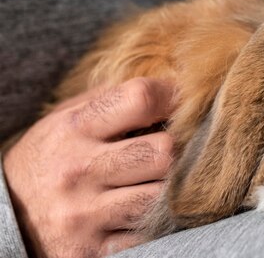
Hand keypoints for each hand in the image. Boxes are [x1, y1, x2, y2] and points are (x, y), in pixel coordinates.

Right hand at [2, 78, 175, 257]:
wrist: (5, 218)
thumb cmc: (50, 158)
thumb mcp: (65, 119)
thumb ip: (111, 99)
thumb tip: (167, 84)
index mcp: (74, 129)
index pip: (140, 99)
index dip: (173, 95)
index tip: (182, 102)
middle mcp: (78, 170)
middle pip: (163, 152)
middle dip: (178, 148)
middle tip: (178, 148)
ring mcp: (85, 215)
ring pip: (161, 196)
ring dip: (171, 187)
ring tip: (163, 179)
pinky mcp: (92, 251)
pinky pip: (148, 235)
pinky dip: (156, 223)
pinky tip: (147, 210)